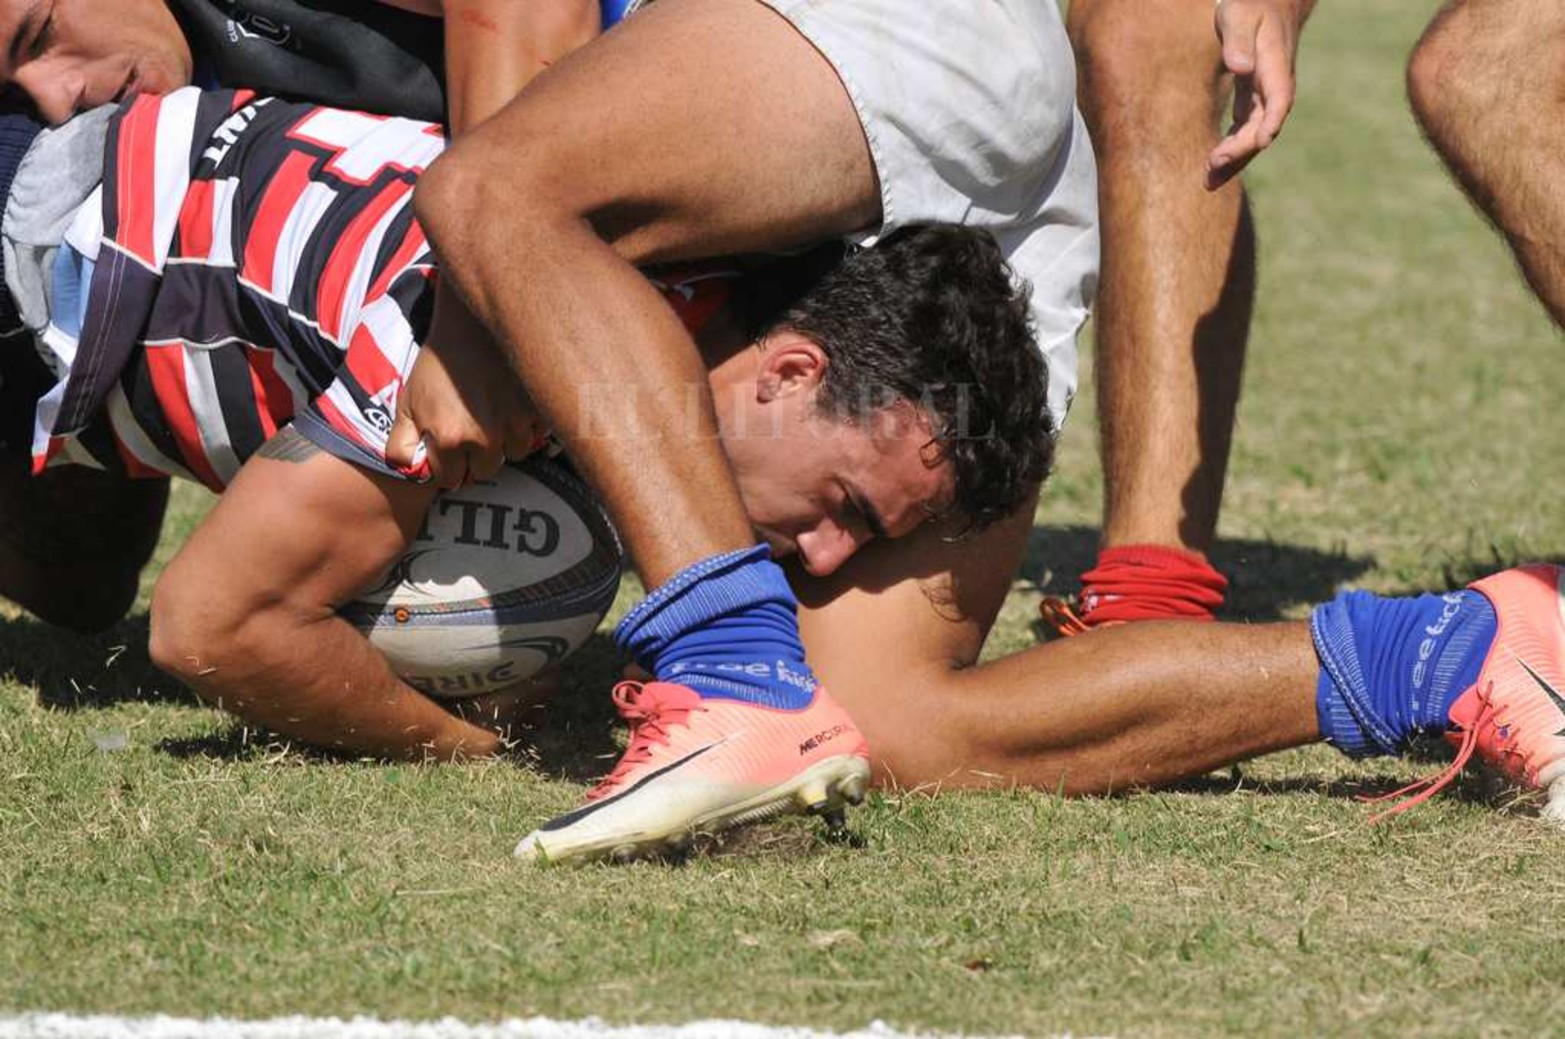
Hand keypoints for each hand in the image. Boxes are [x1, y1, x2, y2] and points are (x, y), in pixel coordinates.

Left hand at [385, 283, 549, 487]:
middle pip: (486, 471)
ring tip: (495, 417)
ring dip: (506, 442)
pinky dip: (529, 424)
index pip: (452, 479)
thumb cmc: (437, 365)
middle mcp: (483, 437)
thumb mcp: (407, 402)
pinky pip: (537, 433)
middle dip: (478, 457)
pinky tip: (515, 405)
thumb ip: (401, 444)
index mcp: (448, 438)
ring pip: (514, 454)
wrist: (470, 327)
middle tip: (474, 432)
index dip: (450, 466)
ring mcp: (513, 424)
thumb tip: (408, 471)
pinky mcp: (537, 410)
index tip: (452, 451)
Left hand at [1207, 0, 1307, 188]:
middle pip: (1262, 126)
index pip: (1279, 100)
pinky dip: (1230, 147)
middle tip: (1212, 171)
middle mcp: (1274, 86)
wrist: (1267, 3)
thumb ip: (1238, 41)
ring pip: (1253, 134)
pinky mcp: (1253, 98)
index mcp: (1275, 67)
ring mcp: (1264, 95)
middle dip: (1240, 151)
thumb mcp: (1240, 15)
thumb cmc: (1250, 5)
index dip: (1271, 122)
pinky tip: (1212, 166)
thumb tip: (1239, 67)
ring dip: (1234, 158)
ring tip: (1208, 182)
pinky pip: (1244, 129)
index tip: (1261, 142)